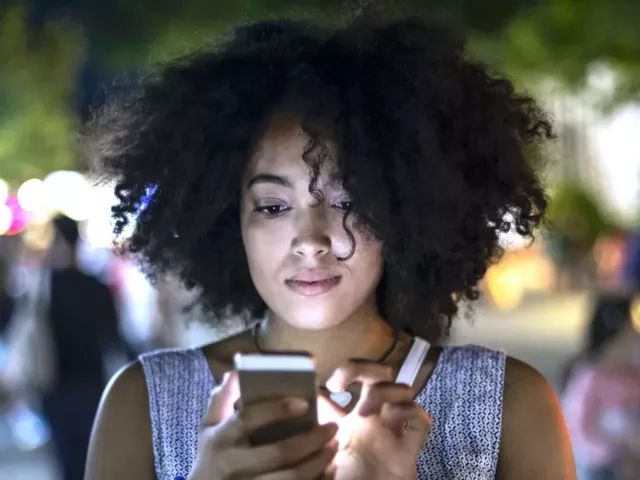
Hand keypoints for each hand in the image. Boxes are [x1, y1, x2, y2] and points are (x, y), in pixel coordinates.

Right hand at [188, 371, 338, 479]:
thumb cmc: (212, 456)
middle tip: (332, 427)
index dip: (277, 410)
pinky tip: (326, 470)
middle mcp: (232, 464)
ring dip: (317, 463)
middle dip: (310, 440)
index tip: (303, 402)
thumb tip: (234, 372)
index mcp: (220, 439)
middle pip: (278, 453)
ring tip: (333, 447)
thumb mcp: (209, 427)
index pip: (249, 419)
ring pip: (289, 478)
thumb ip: (221, 400)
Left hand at [319, 362, 430, 479]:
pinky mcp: (409, 448)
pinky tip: (396, 423)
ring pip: (401, 388)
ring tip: (366, 409)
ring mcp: (391, 431)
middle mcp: (368, 421)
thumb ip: (310, 443)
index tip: (319, 380)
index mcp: (342, 423)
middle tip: (341, 381)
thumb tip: (291, 424)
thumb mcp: (319, 464)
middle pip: (374, 374)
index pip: (337, 388)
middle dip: (361, 367)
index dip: (331, 377)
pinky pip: (420, 419)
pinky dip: (413, 415)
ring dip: (385, 391)